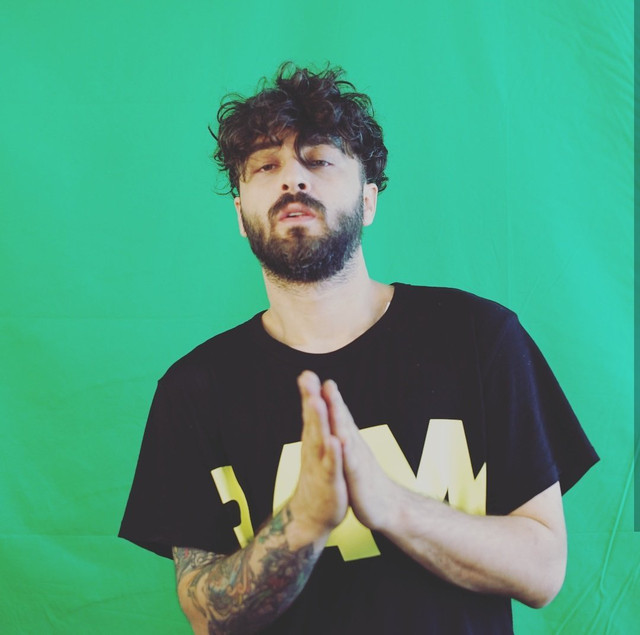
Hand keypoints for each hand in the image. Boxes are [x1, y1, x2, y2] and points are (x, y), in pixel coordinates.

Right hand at [288, 371, 348, 541]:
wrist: (311, 515)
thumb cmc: (317, 477)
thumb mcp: (316, 449)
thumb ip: (315, 425)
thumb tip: (313, 401)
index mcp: (314, 440)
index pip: (311, 413)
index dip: (309, 393)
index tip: (306, 374)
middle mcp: (314, 449)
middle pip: (313, 420)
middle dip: (311, 399)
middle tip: (307, 379)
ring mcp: (321, 464)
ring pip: (321, 439)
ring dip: (319, 420)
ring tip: (317, 402)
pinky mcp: (330, 481)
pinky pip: (332, 465)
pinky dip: (333, 453)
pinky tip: (335, 441)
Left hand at [321, 378, 397, 531]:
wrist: (386, 505)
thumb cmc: (364, 478)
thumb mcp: (350, 453)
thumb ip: (343, 432)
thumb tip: (336, 416)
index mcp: (347, 439)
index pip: (334, 413)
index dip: (322, 395)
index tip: (308, 376)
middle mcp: (352, 444)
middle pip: (339, 416)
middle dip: (328, 396)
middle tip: (314, 378)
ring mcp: (356, 458)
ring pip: (344, 433)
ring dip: (336, 415)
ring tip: (328, 397)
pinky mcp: (357, 476)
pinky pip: (350, 462)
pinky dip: (345, 449)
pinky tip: (340, 438)